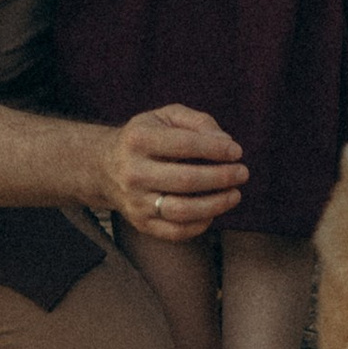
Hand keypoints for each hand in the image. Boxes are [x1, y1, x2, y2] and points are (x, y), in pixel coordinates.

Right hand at [103, 105, 244, 242]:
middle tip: (243, 173)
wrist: (105, 167)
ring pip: (182, 211)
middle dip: (221, 177)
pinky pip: (176, 231)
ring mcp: (135, 202)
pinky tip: (214, 211)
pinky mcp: (141, 224)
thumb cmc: (146, 137)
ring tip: (235, 194)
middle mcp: (133, 172)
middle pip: (186, 180)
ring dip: (216, 204)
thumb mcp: (165, 116)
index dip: (215, 148)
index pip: (184, 144)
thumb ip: (198, 122)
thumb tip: (225, 142)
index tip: (237, 151)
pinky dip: (201, 224)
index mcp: (138, 139)